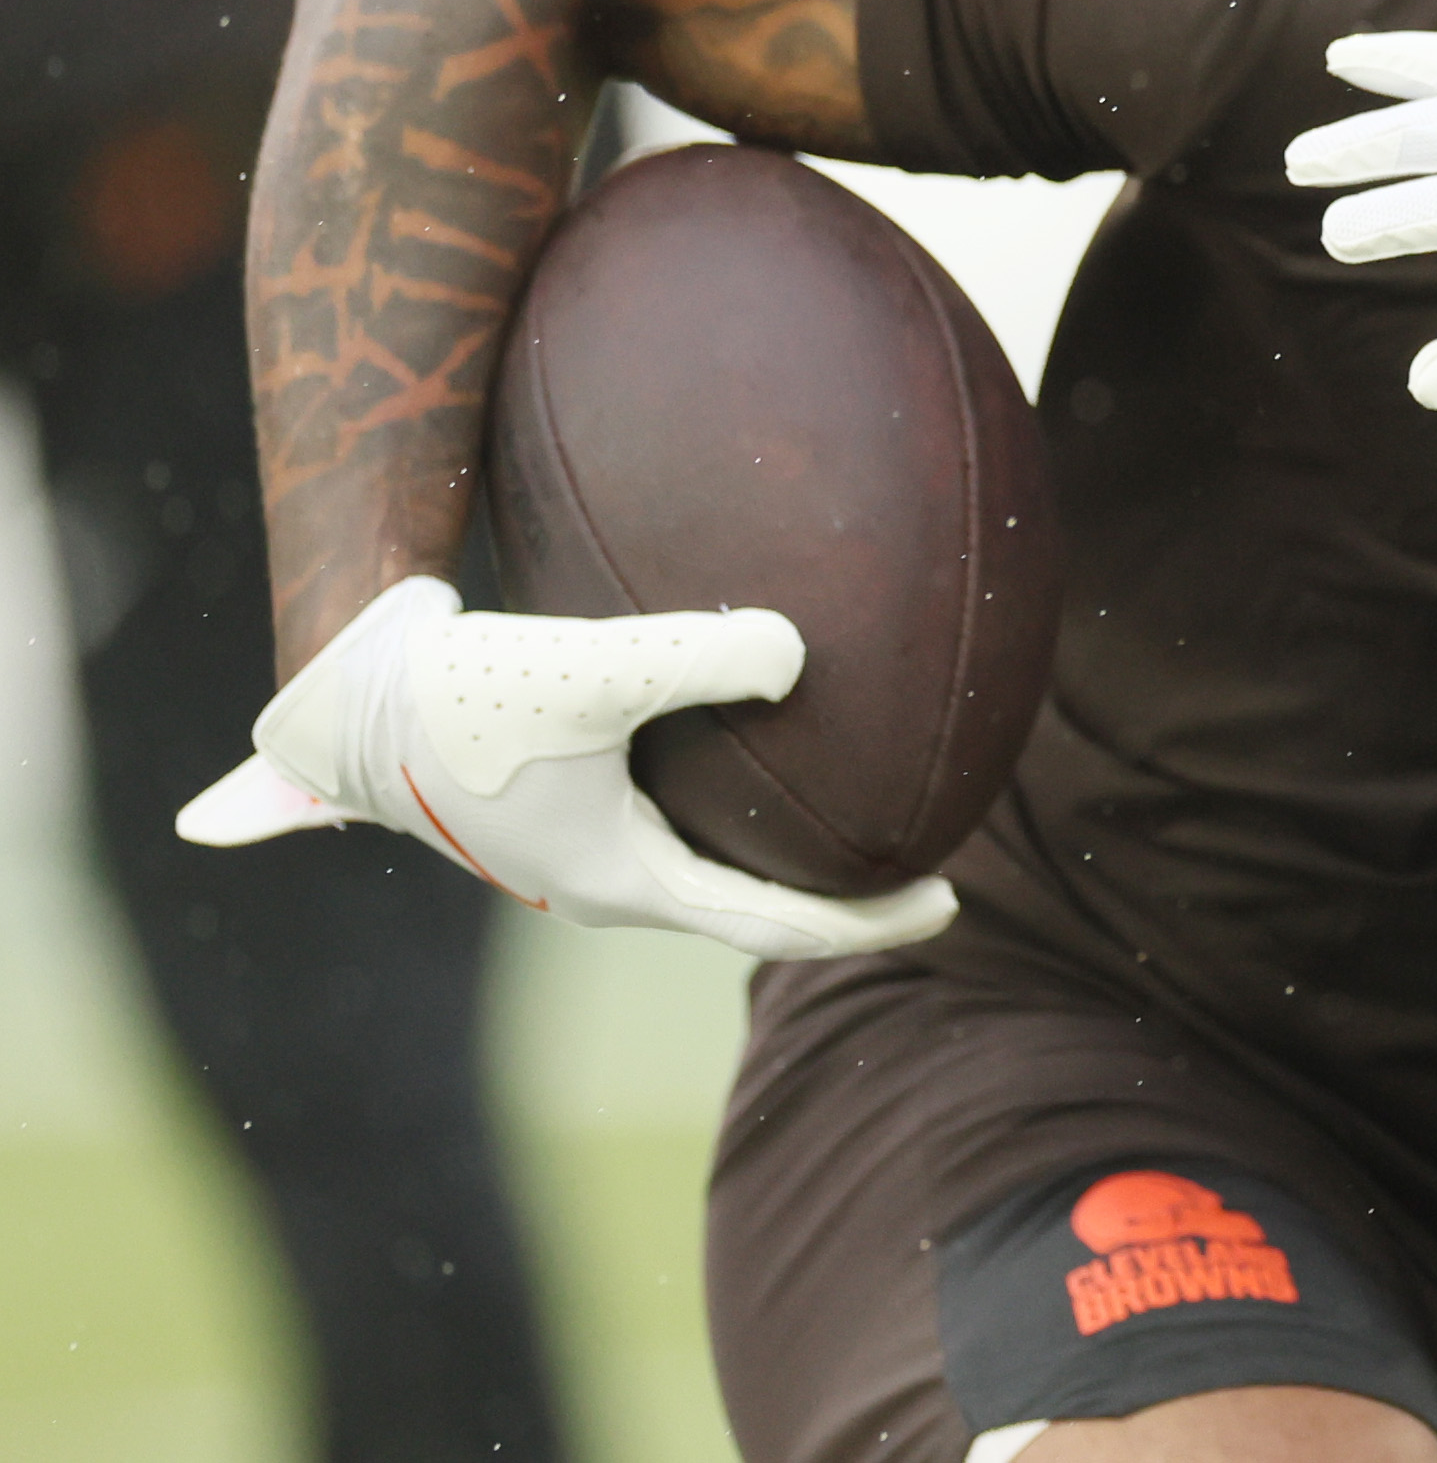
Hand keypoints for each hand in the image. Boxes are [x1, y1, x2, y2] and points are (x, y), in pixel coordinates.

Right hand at [175, 576, 956, 960]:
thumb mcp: (593, 669)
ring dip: (777, 854)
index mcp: (622, 882)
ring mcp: (577, 847)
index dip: (866, 923)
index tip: (951, 905)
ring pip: (705, 864)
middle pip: (747, 907)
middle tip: (925, 864)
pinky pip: (667, 817)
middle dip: (835, 896)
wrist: (344, 695)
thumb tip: (799, 652)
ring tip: (855, 812)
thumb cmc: (464, 694)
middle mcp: (604, 880)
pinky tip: (756, 766)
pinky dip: (725, 811)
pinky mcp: (558, 801)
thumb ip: (701, 657)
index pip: (772, 926)